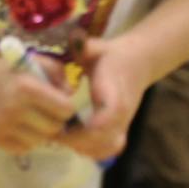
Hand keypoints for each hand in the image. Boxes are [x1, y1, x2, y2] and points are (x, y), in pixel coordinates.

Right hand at [0, 47, 76, 154]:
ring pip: (40, 141)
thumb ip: (57, 72)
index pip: (65, 109)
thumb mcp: (31, 61)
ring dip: (40, 132)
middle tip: (46, 114)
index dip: (66, 106)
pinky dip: (26, 141)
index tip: (58, 103)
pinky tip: (20, 129)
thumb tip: (71, 93)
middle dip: (55, 121)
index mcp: (26, 88)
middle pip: (54, 128)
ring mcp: (2, 125)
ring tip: (32, 121)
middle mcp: (14, 108)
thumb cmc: (3, 70)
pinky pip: (23, 148)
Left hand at [60, 37, 151, 161]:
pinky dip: (90, 151)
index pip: (107, 119)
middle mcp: (121, 114)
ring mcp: (123, 125)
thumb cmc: (111, 55)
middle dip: (75, 141)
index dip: (84, 129)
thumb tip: (74, 36)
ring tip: (60, 135)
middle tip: (50, 131)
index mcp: (114, 95)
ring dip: (81, 147)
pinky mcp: (120, 130)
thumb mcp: (96, 47)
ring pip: (105, 149)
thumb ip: (84, 45)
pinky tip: (73, 140)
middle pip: (103, 141)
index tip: (60, 127)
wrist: (138, 62)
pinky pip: (107, 150)